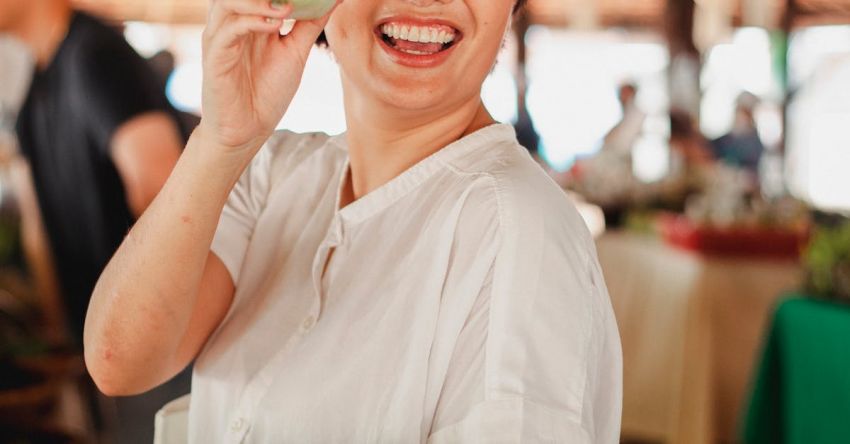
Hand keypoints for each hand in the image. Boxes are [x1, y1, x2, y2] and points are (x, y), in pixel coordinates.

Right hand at [199, 0, 337, 155]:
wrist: (248, 130)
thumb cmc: (267, 91)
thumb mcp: (296, 52)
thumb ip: (310, 23)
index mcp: (249, 18)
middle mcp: (231, 23)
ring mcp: (220, 38)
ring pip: (227, 2)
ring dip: (258, 1)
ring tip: (286, 8)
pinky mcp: (214, 57)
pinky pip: (228, 31)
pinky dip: (251, 22)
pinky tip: (274, 27)